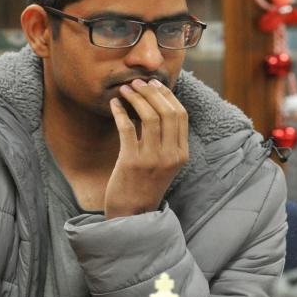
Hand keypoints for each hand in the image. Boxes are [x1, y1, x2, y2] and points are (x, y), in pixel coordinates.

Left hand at [105, 78, 188, 217]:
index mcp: (181, 154)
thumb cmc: (145, 184)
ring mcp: (152, 159)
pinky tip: (114, 104)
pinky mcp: (131, 162)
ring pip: (149, 117)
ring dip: (136, 98)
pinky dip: (119, 111)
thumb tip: (158, 105)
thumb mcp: (165, 163)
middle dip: (152, 92)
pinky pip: (127, 128)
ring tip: (126, 89)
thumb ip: (166, 140)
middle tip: (138, 82)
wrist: (132, 213)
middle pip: (167, 112)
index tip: (154, 85)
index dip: (167, 95)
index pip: (180, 115)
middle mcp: (170, 156)